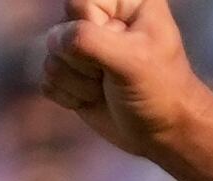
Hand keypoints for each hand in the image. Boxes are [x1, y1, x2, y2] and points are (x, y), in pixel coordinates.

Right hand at [40, 0, 210, 159]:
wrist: (164, 135)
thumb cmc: (159, 93)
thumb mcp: (132, 61)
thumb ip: (89, 41)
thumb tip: (56, 40)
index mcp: (125, 2)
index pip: (79, 3)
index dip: (93, 30)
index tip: (124, 50)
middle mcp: (102, 18)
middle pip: (61, 29)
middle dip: (85, 61)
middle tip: (115, 74)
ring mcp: (83, 46)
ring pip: (51, 55)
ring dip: (79, 82)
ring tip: (109, 88)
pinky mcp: (70, 73)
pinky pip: (47, 78)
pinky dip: (70, 95)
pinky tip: (95, 99)